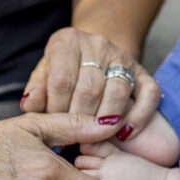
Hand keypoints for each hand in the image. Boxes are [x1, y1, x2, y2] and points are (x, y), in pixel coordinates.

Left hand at [21, 27, 159, 139]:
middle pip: (90, 87)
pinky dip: (139, 116)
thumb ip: (37, 89)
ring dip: (107, 119)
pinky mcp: (143, 71)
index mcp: (67, 41)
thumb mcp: (44, 74)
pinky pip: (149, 93)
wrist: (92, 52)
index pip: (62, 79)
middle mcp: (97, 44)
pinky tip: (125, 134)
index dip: (57, 108)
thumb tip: (30, 106)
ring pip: (118, 90)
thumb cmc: (63, 69)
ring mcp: (123, 57)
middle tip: (73, 138)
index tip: (55, 126)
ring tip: (96, 136)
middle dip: (80, 118)